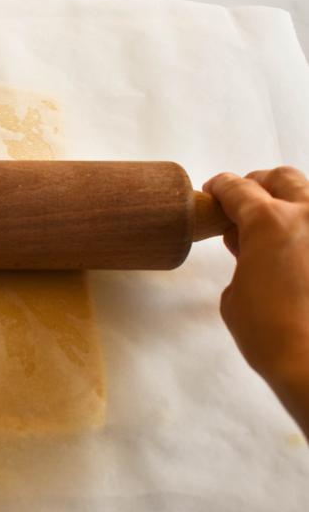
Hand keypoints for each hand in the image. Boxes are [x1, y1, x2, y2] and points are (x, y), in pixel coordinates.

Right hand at [204, 166, 308, 433]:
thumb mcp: (235, 292)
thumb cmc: (266, 332)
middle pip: (282, 179)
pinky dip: (304, 235)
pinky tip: (295, 256)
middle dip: (259, 185)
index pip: (238, 188)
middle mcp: (307, 215)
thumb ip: (241, 257)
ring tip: (274, 231)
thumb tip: (248, 245)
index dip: (220, 187)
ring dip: (289, 206)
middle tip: (244, 204)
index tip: (213, 192)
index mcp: (269, 221)